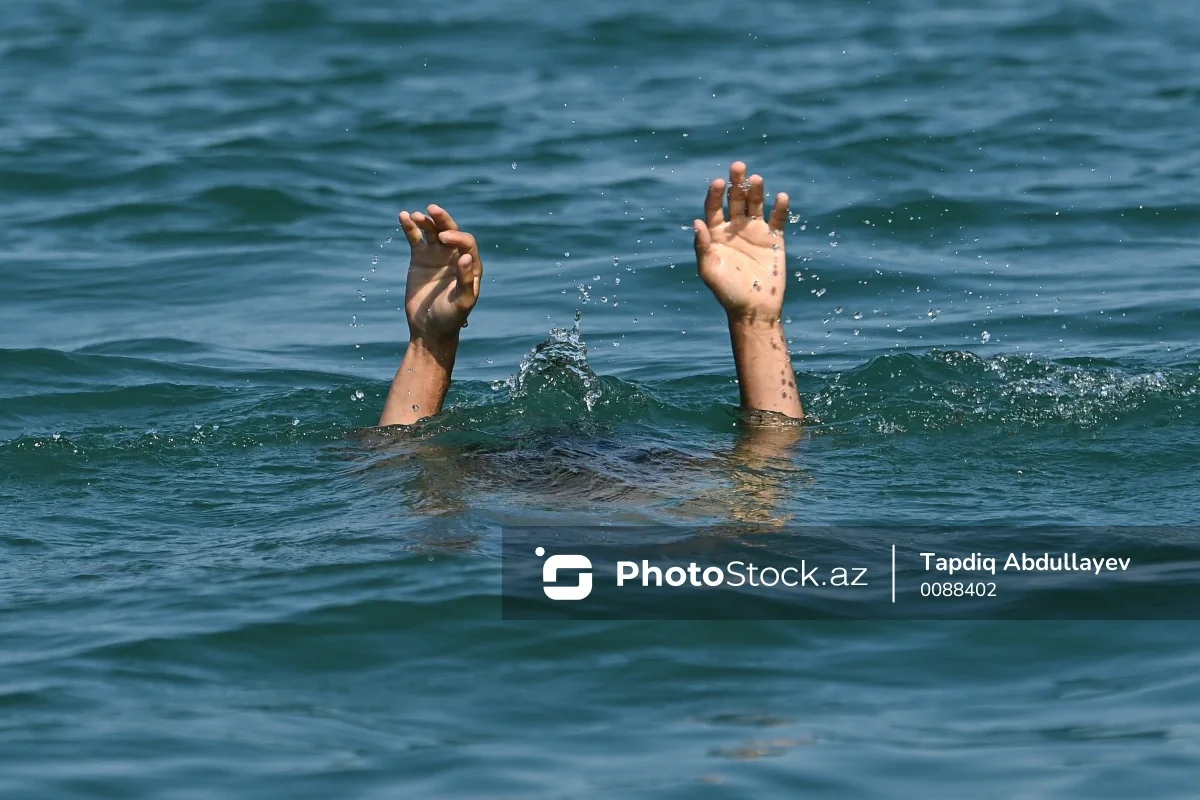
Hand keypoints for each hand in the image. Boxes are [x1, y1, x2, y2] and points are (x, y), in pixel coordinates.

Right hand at [398, 204, 482, 340]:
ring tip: (414, 215)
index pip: (466, 243)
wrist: (428, 328)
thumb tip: (466, 257)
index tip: (443, 239)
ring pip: (432, 231)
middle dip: (443, 219)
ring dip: (425, 221)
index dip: (457, 237)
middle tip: (432, 209)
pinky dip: (410, 227)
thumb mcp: (462, 302)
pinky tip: (403, 216)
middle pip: (451, 231)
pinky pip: (415, 238)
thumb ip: (466, 280)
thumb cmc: (450, 318)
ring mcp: (437, 255)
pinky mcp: (419, 258)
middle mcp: (455, 257)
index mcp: (471, 266)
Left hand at [692, 161, 790, 322]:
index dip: (716, 194)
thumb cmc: (727, 292)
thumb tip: (696, 222)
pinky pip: (778, 219)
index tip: (719, 182)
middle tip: (738, 166)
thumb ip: (702, 246)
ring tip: (757, 179)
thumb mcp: (709, 270)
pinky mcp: (774, 239)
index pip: (715, 207)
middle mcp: (735, 228)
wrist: (754, 309)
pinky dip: (780, 208)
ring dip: (756, 190)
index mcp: (716, 234)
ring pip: (756, 204)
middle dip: (736, 183)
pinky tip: (780, 197)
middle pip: (736, 199)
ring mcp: (755, 232)